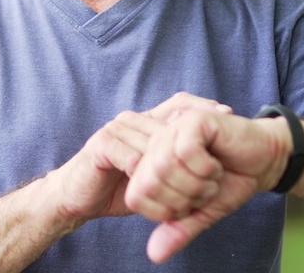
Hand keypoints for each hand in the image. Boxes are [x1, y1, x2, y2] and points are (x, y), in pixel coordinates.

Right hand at [42, 93, 232, 226]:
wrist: (75, 199)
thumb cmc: (115, 187)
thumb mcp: (152, 175)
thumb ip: (174, 164)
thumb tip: (212, 160)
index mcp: (144, 122)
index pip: (179, 103)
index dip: (203, 106)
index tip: (228, 115)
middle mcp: (132, 120)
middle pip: (172, 125)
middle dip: (195, 150)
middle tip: (214, 176)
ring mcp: (116, 129)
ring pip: (157, 145)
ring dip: (174, 171)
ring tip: (191, 194)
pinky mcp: (102, 145)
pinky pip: (133, 157)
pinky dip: (148, 175)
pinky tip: (157, 191)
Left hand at [124, 111, 291, 262]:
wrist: (263, 161)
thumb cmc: (230, 182)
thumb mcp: (201, 213)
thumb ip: (178, 230)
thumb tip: (154, 255)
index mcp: (151, 165)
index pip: (136, 197)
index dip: (166, 210)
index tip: (191, 204)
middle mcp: (157, 144)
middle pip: (149, 182)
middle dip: (183, 198)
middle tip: (205, 191)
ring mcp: (174, 129)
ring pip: (166, 165)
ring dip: (196, 183)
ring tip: (212, 178)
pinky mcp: (194, 120)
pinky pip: (187, 150)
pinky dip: (206, 167)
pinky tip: (217, 164)